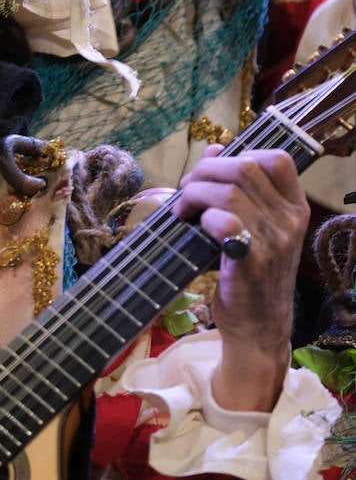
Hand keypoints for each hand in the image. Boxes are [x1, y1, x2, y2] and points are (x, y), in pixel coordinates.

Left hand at [174, 147, 308, 410]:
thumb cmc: (252, 274)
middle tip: (187, 191)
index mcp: (295, 208)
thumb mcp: (254, 228)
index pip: (277, 159)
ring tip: (184, 211)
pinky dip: (204, 218)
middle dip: (205, 172)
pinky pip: (225, 222)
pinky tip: (196, 228)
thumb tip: (215, 149)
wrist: (258, 329)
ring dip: (196, 194)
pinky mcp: (251, 264)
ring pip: (229, 192)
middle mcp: (290, 221)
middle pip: (245, 168)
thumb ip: (238, 189)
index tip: (215, 172)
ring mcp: (274, 243)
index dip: (240, 154)